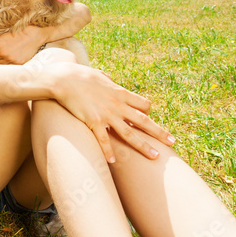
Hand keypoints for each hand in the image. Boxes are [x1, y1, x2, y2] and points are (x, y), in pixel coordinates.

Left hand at [0, 25, 48, 64]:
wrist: (34, 35)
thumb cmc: (18, 33)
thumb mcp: (3, 35)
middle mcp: (2, 52)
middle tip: (1, 51)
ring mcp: (10, 59)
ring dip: (2, 60)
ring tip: (9, 53)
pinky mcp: (17, 63)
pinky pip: (8, 66)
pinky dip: (10, 62)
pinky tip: (14, 56)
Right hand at [43, 61, 174, 162]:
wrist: (63, 79)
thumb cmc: (79, 74)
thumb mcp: (99, 75)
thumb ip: (107, 79)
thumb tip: (109, 79)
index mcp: (120, 93)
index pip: (143, 104)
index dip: (148, 112)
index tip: (148, 118)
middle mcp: (117, 105)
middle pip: (143, 120)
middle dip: (159, 132)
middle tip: (172, 142)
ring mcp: (106, 114)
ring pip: (129, 133)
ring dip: (143, 146)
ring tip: (155, 157)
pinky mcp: (93, 121)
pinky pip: (103, 140)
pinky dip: (107, 151)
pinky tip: (112, 161)